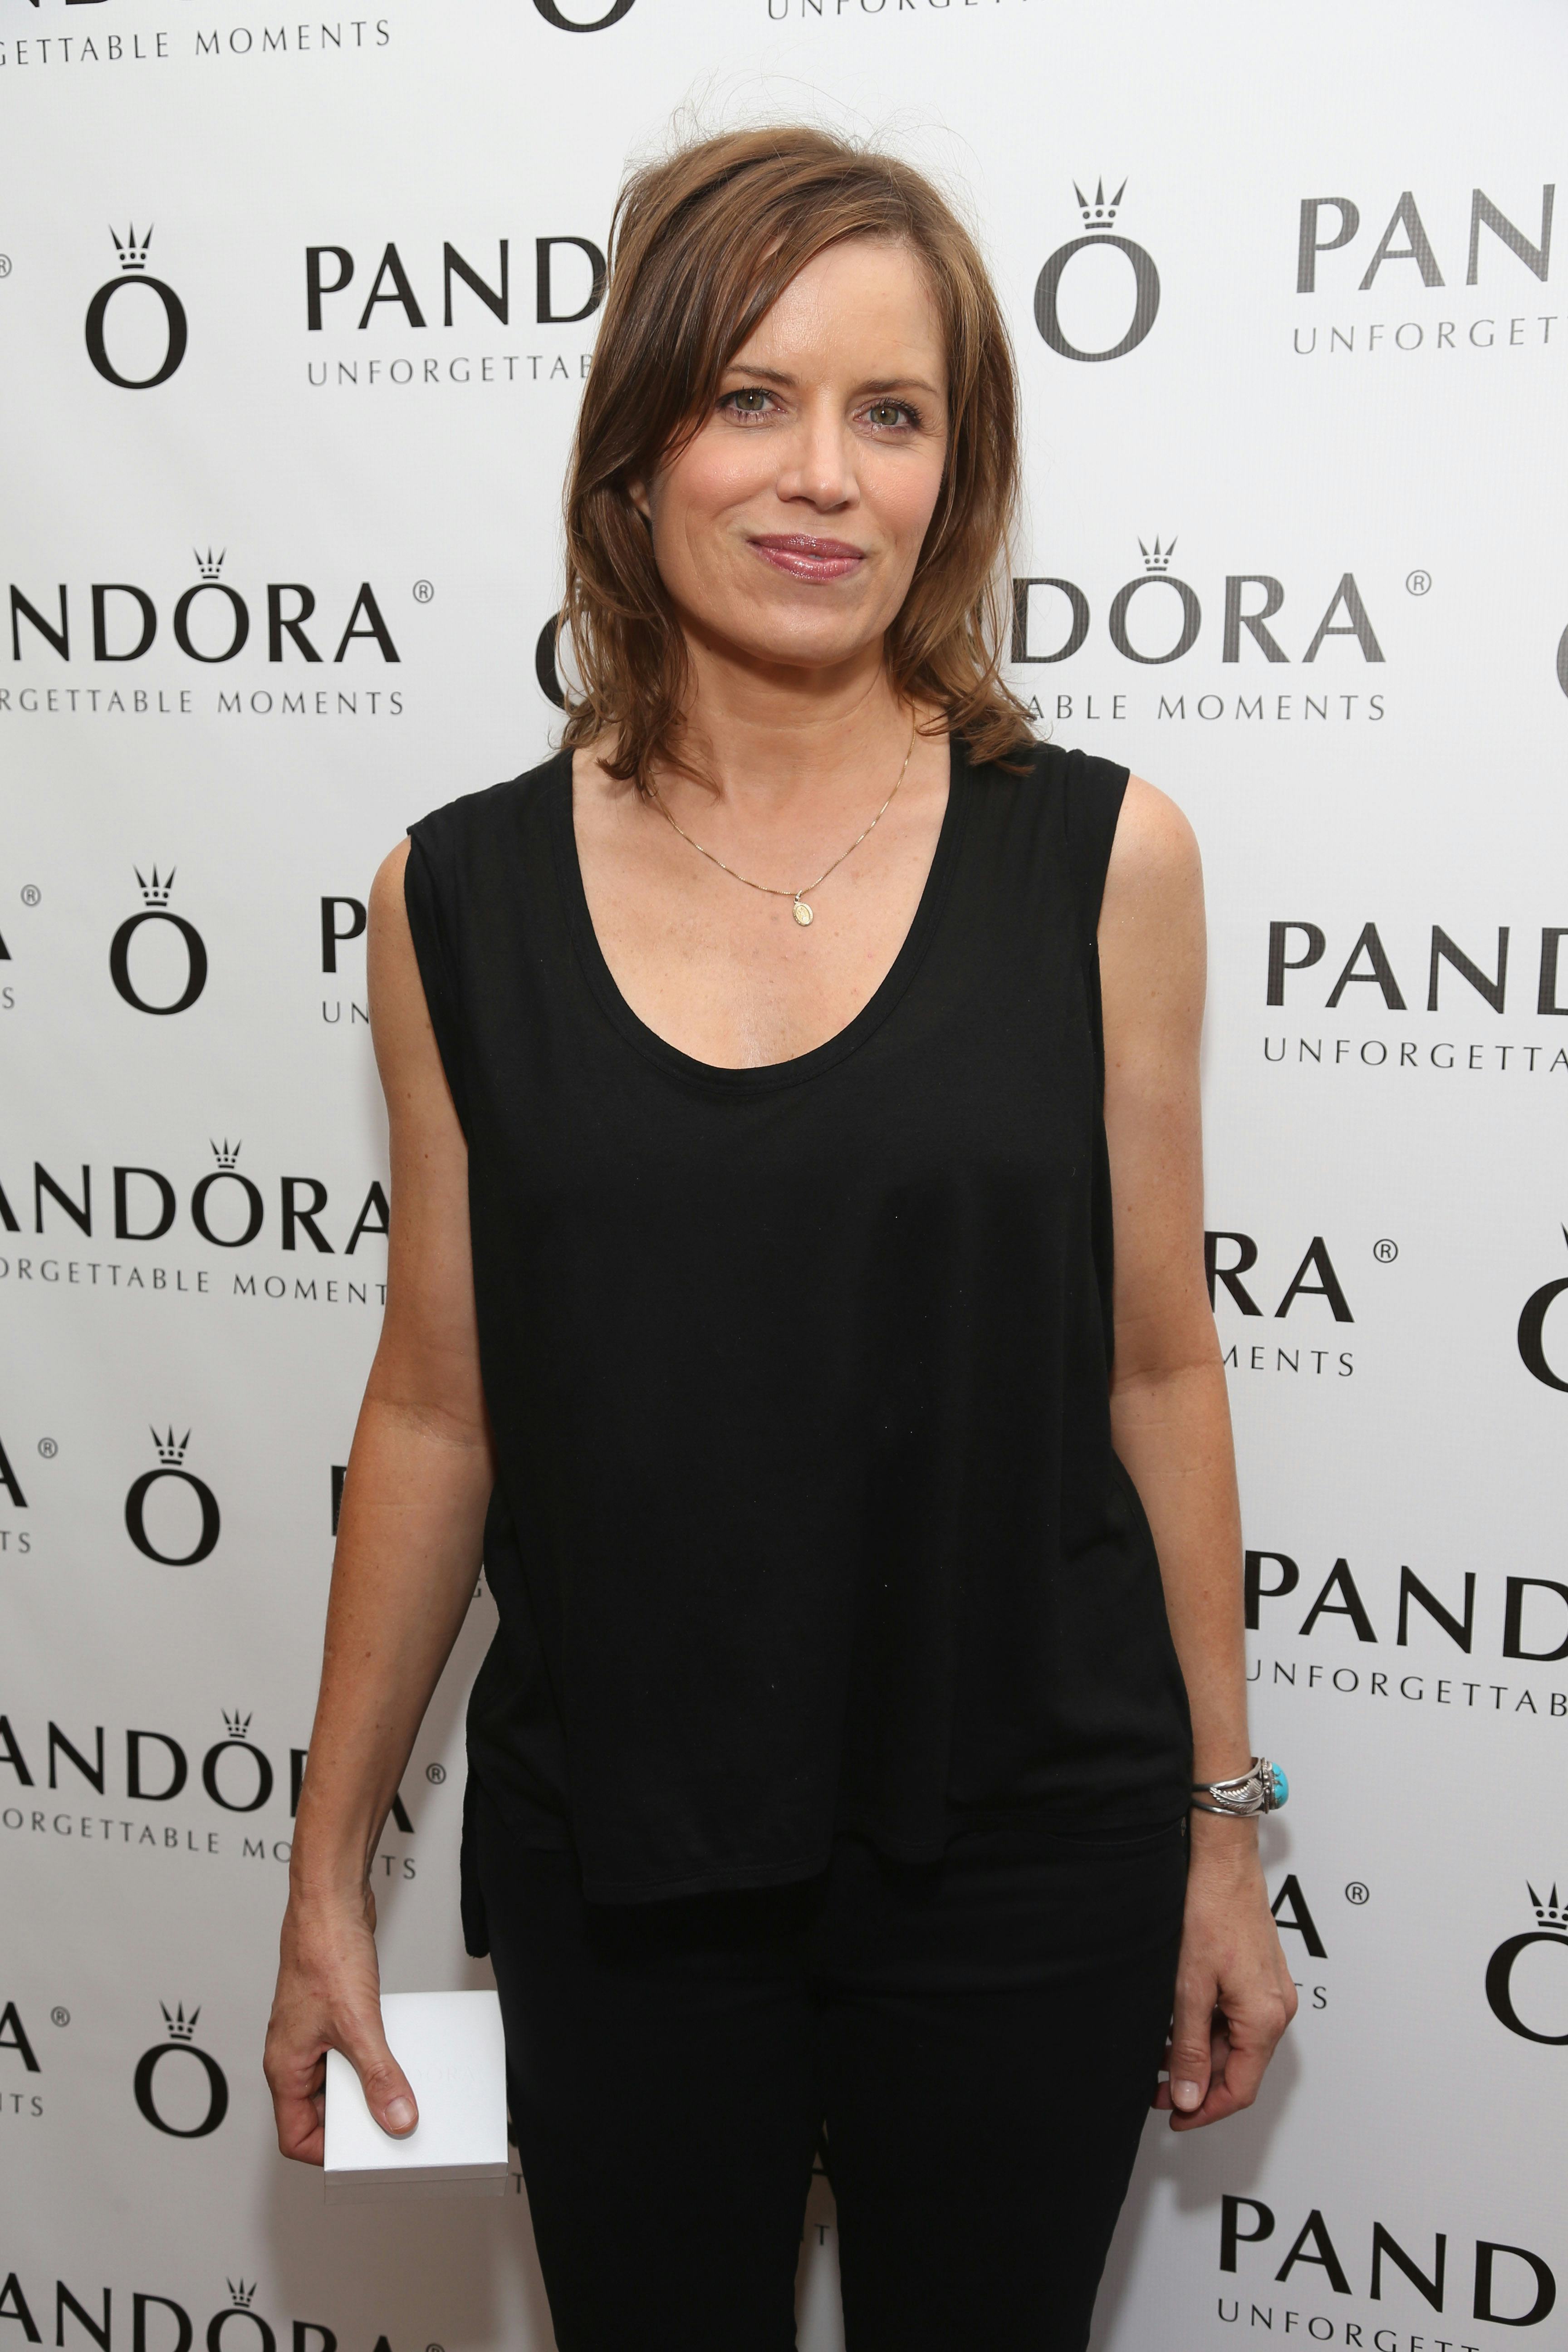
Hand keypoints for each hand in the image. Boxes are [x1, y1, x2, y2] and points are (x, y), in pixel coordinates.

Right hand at [263, 1881, 418, 2164]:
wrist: (329, 1903)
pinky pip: (352, 2052)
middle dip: (356, 2119)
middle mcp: (294, 2055)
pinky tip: (396, 2050)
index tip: (365, 2148)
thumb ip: (378, 2077)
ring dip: (369, 2085)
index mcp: (285, 2068)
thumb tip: (397, 2119)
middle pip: (321, 2113)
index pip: (296, 2136)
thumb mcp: (357, 2025)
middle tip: (391, 2120)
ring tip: (399, 2084)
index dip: (328, 2151)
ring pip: (339, 2081)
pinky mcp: (332, 2014)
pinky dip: (374, 2057)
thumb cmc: (324, 1952)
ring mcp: (312, 2034)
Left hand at [1152, 1816, 1296, 2130]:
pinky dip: (1209, 2028)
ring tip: (1159, 2055)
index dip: (1206, 2111)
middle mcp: (1277, 2009)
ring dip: (1200, 2055)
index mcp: (1266, 2019)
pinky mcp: (1260, 1977)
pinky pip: (1237, 2019)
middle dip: (1197, 2084)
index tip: (1176, 2117)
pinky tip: (1178, 2024)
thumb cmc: (1210, 1911)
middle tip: (1156, 2087)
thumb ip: (1189, 2047)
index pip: (1240, 2089)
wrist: (1223, 1862)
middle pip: (1239, 2068)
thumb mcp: (1190, 1987)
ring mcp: (1271, 1993)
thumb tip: (1189, 2097)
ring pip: (1236, 2043)